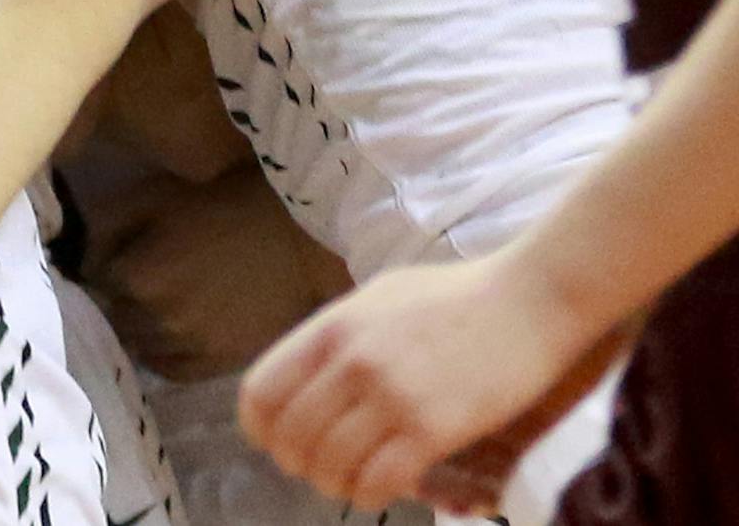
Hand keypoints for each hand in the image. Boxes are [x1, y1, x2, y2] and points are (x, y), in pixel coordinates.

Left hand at [85, 166, 344, 382]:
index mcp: (136, 275)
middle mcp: (156, 318)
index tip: (112, 253)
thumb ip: (105, 225)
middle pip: (112, 314)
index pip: (91, 278)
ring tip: (157, 300)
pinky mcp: (216, 363)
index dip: (100, 262)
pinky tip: (171, 329)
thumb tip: (76, 255)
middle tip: (138, 275)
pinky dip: (161, 351)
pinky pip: (168, 369)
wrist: (296, 238)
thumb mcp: (154, 196)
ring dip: (138, 324)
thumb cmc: (222, 204)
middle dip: (117, 295)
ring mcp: (188, 346)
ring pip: (136, 344)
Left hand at [238, 250, 620, 515]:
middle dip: (300, 464)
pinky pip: (378, 480)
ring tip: (352, 484)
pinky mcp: (432, 428)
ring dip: (336, 484)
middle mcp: (351, 361)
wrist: (528, 300)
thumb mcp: (378, 299)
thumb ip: (341, 335)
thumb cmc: (456, 297)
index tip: (277, 444)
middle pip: (292, 437)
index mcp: (331, 327)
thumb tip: (312, 375)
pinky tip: (382, 490)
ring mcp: (390, 395)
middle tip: (320, 470)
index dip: (262, 430)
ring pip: (330, 464)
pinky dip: (371, 494)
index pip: (262, 392)